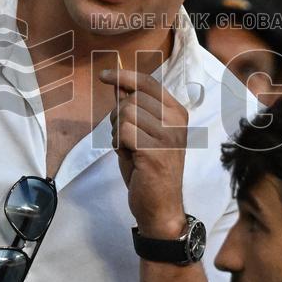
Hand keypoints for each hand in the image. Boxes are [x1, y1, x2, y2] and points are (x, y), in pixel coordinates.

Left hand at [99, 68, 187, 237]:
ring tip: (128, 149)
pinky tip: (128, 157)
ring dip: (117, 132)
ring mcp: (167, 136)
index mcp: (177, 112)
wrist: (160, 205)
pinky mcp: (154, 151)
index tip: (104, 76)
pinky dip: (117, 144)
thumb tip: (118, 85)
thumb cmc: (149, 169)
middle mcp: (176, 121)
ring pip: (125, 114)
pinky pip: (123, 132)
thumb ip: (134, 109)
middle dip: (117, 117)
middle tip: (125, 140)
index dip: (124, 75)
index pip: (148, 83)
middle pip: (132, 98)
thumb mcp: (143, 133)